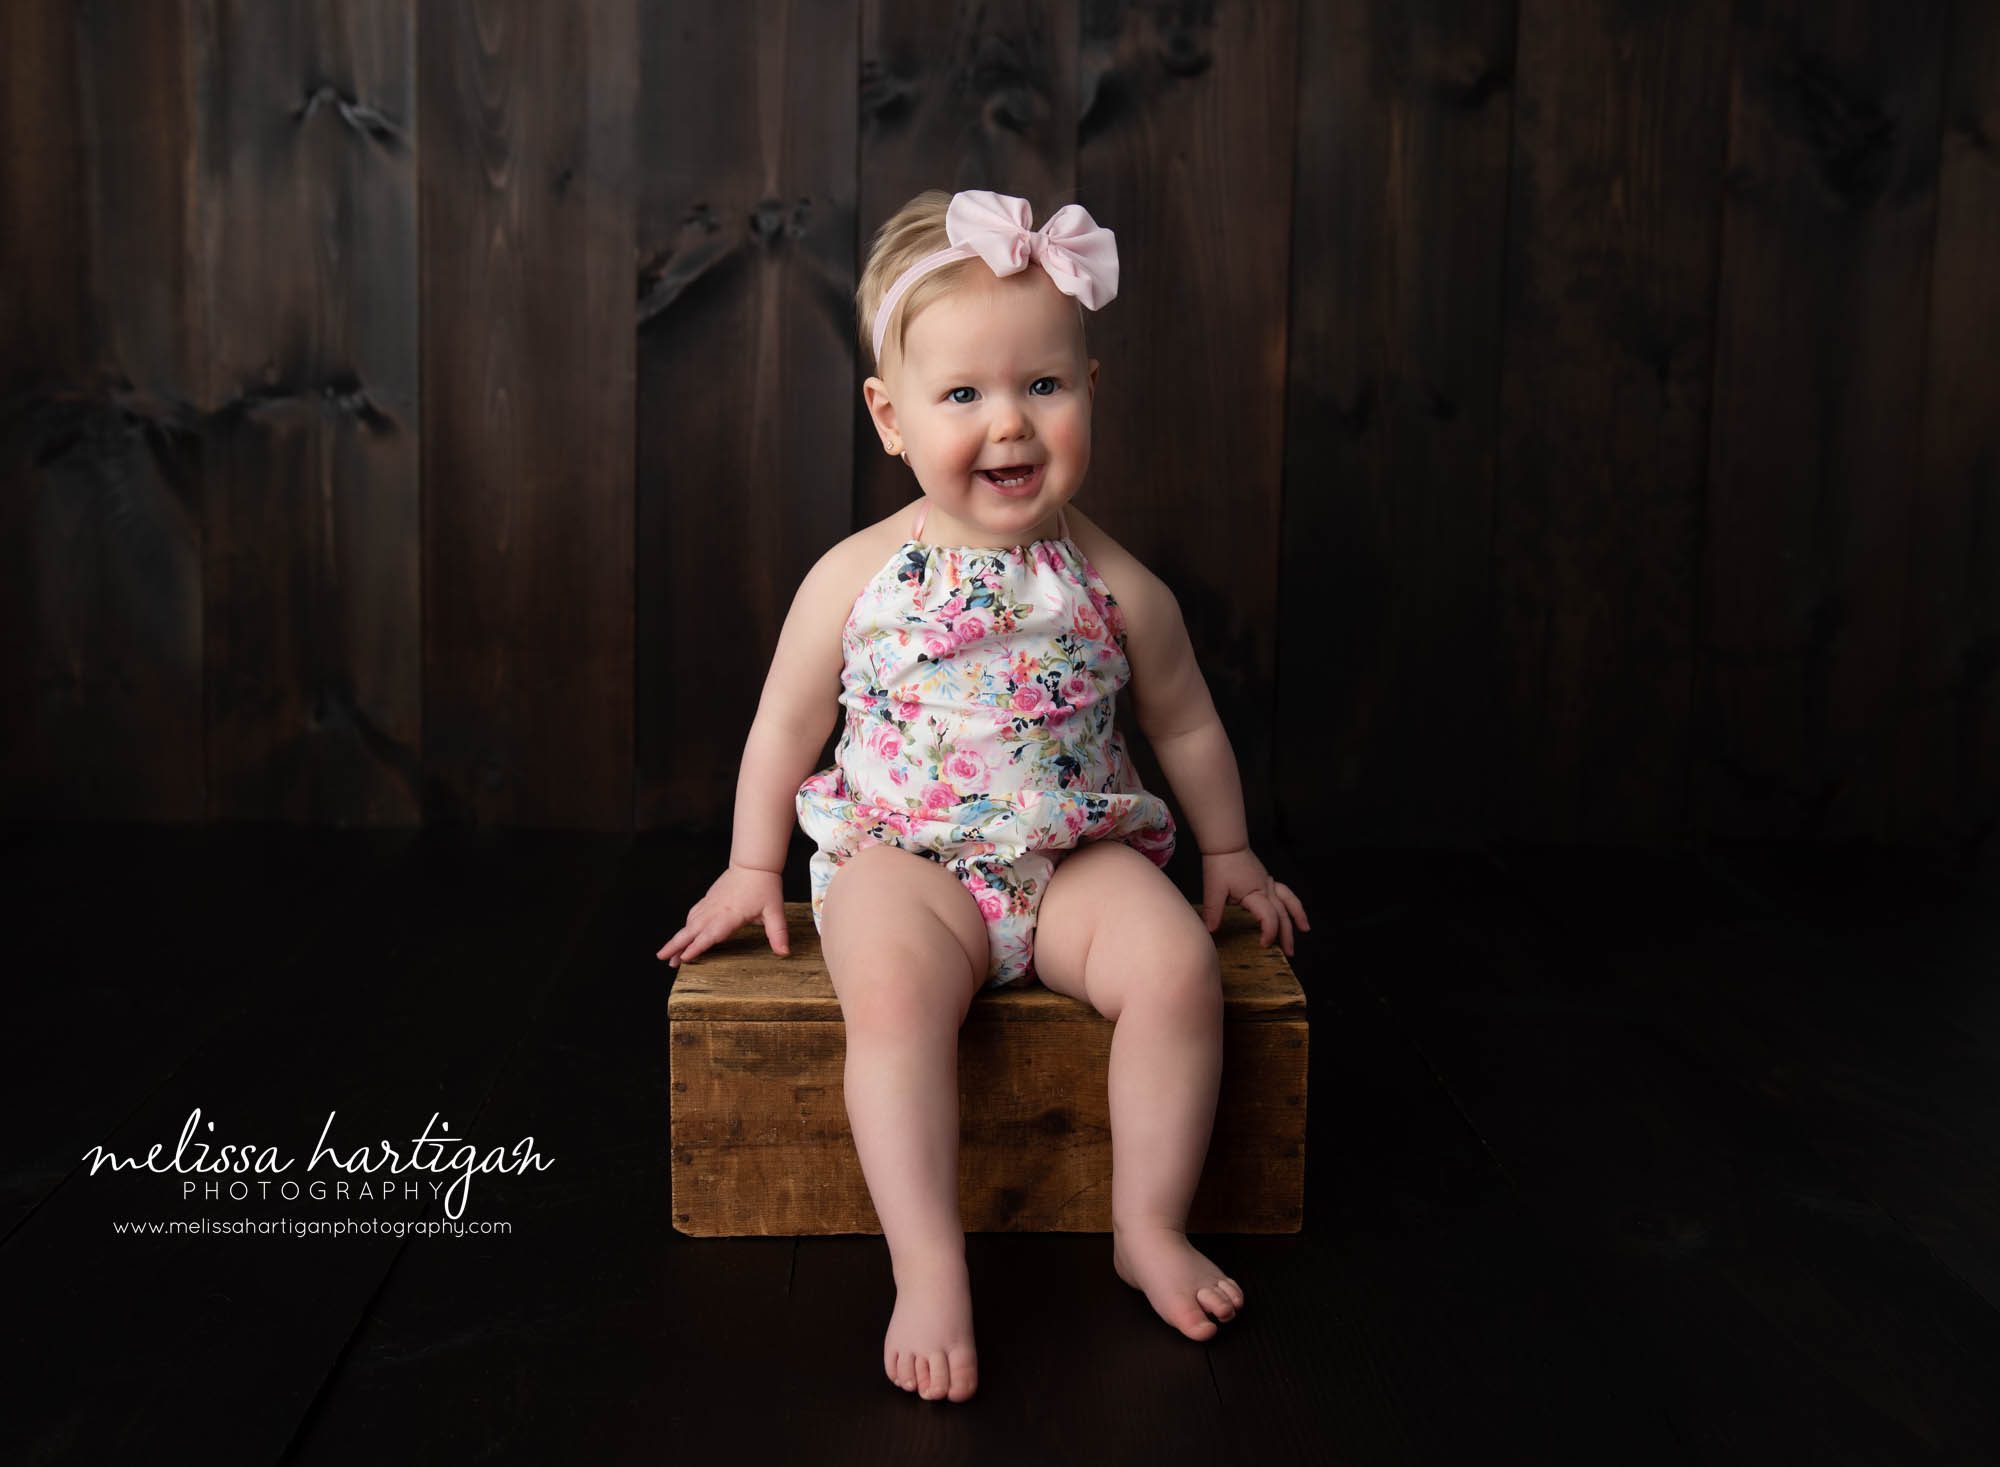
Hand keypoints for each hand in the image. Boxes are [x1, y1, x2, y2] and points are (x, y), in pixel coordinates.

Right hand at [657, 863, 790, 968]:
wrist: (754, 863)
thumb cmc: (765, 886)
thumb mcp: (775, 911)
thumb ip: (778, 934)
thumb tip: (785, 953)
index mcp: (729, 915)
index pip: (709, 935)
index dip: (696, 948)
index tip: (683, 959)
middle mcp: (715, 910)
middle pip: (691, 931)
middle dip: (676, 946)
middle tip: (664, 960)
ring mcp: (710, 904)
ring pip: (689, 923)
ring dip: (678, 938)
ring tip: (670, 954)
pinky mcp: (709, 899)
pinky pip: (693, 914)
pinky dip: (686, 926)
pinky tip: (684, 933)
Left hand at [1200, 847, 1308, 957]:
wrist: (1226, 844)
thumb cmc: (1220, 864)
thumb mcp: (1213, 889)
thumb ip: (1213, 911)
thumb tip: (1211, 931)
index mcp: (1255, 893)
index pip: (1269, 916)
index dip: (1270, 932)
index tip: (1264, 945)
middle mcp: (1266, 888)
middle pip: (1283, 914)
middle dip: (1287, 934)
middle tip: (1289, 952)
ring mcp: (1268, 883)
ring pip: (1289, 901)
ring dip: (1298, 916)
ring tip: (1305, 930)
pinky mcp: (1266, 880)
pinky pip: (1285, 893)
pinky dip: (1291, 903)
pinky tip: (1292, 911)